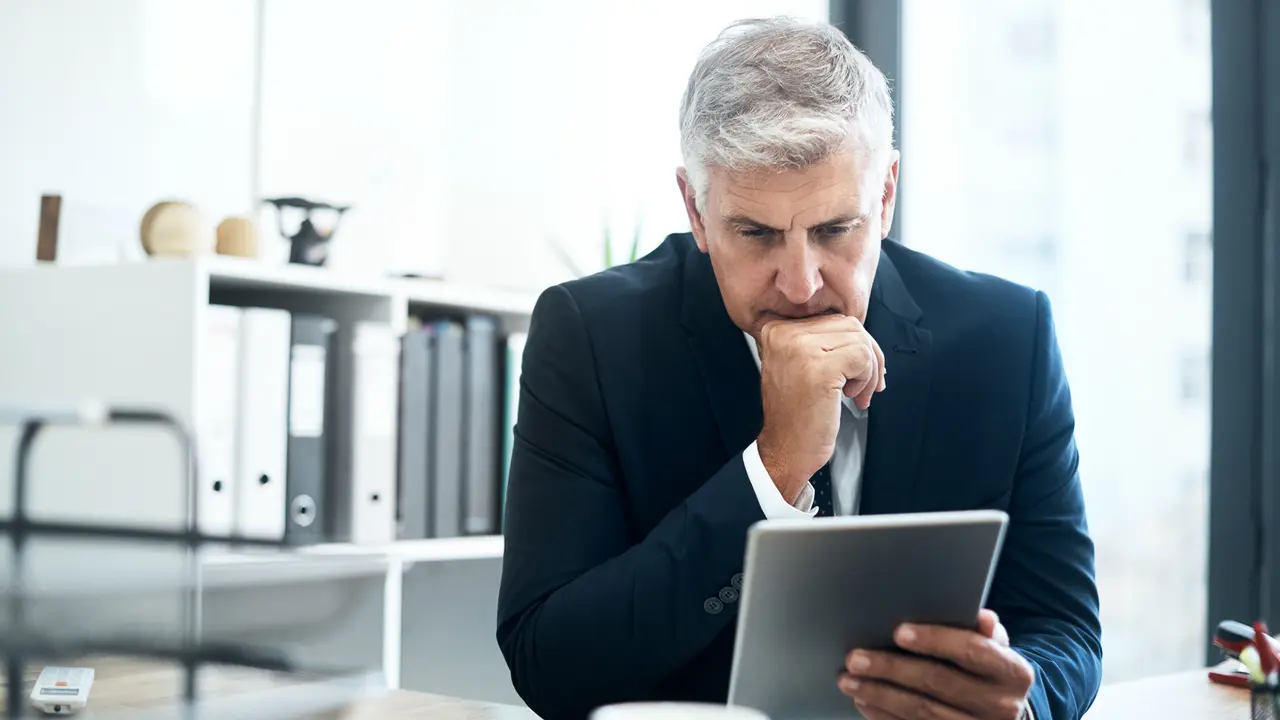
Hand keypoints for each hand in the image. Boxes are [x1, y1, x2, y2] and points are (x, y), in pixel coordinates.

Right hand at [755, 315, 885, 499]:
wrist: (786, 449)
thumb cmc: (797, 413)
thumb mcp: (798, 365)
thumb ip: (821, 341)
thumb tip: (862, 332)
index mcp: (777, 330)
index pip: (833, 319)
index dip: (853, 343)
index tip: (857, 370)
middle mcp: (785, 334)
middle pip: (850, 325)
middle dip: (868, 356)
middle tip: (863, 386)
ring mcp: (801, 349)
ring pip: (860, 340)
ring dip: (869, 370)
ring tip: (856, 394)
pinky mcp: (821, 368)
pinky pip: (863, 357)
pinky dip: (867, 379)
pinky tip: (851, 397)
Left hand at [838, 610, 1033, 719]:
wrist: (1003, 714)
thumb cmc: (988, 670)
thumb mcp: (995, 648)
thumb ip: (984, 632)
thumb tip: (983, 618)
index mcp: (1014, 672)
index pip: (973, 650)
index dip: (935, 639)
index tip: (897, 632)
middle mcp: (1001, 705)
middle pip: (939, 682)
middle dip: (892, 667)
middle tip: (856, 657)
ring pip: (923, 711)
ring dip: (880, 694)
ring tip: (849, 679)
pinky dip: (884, 715)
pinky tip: (864, 701)